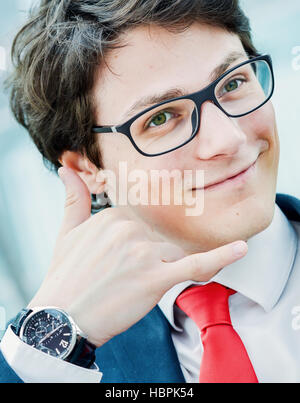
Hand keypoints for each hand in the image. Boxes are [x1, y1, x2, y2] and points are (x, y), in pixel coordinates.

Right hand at [28, 167, 247, 347]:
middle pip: (161, 238)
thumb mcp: (67, 232)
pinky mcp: (155, 278)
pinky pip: (194, 265)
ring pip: (175, 253)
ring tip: (134, 285)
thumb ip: (73, 198)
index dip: (144, 243)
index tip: (133, 257)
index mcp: (114, 216)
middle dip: (153, 257)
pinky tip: (240, 249)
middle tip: (127, 275)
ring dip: (165, 269)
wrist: (62, 317)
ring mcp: (144, 253)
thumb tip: (65, 170)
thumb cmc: (66, 276)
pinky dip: (219, 258)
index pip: (146, 223)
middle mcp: (130, 229)